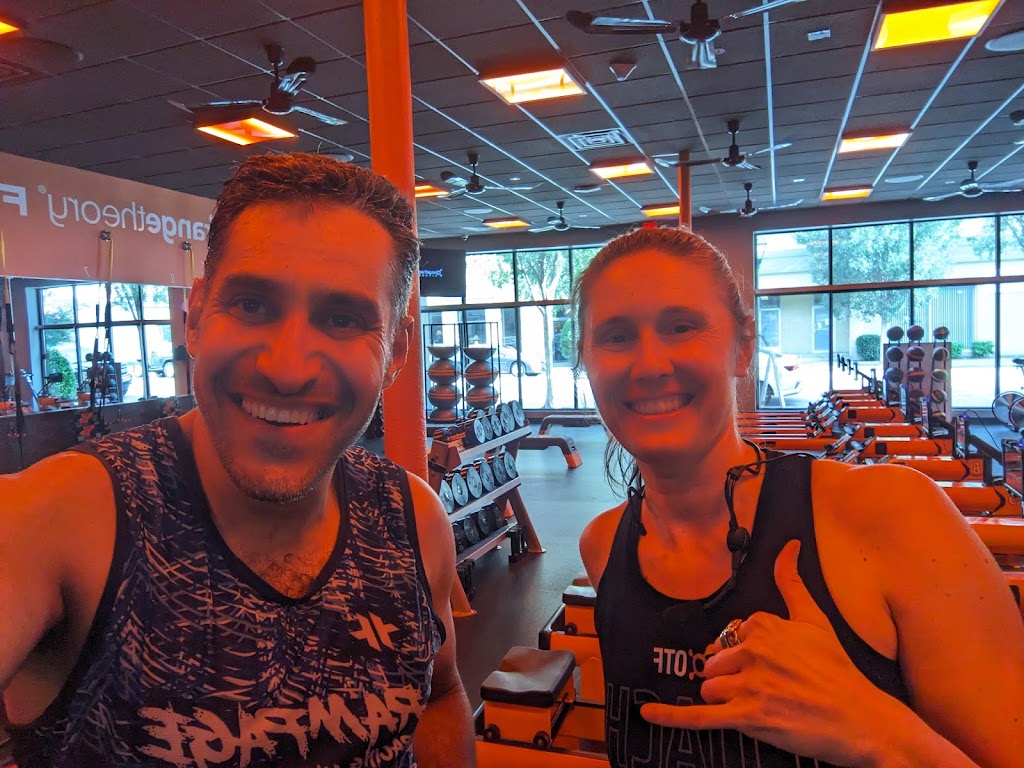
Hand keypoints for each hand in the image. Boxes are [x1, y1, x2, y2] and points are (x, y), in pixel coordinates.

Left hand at [640, 540, 897, 766]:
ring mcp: (750, 684)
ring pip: (710, 688)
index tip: (771, 665)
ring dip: (726, 699)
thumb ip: (792, 582)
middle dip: (732, 676)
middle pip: (714, 662)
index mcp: (764, 625)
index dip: (747, 653)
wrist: (864, 719)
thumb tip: (789, 545)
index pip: (731, 636)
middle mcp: (754, 650)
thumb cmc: (839, 671)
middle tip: (768, 688)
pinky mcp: (749, 717)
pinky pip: (700, 717)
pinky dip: (671, 717)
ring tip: (762, 705)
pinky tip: (647, 715)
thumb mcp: (816, 619)